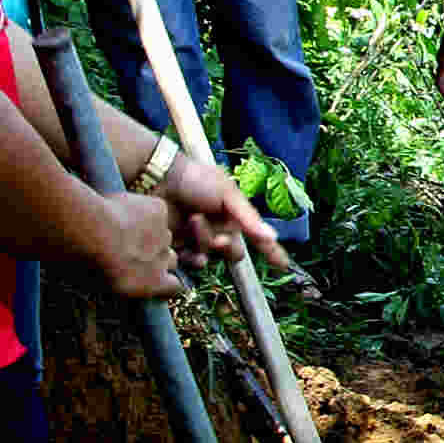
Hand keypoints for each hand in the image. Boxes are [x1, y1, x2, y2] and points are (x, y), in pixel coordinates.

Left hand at [84, 189, 185, 300]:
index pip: (174, 286)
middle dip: (157, 255)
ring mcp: (164, 234)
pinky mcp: (159, 210)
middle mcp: (164, 261)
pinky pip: (154, 210)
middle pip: (170, 258)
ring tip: (122, 227)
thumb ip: (119, 282)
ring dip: (149, 232)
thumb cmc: (87, 263)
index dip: (163, 279)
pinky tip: (121, 209)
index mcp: (154, 284)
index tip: (148, 275)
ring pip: (162, 233)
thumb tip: (111, 276)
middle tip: (133, 248)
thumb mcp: (101, 286)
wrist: (91, 233)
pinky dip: (142, 210)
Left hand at [158, 148, 284, 271]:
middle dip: (227, 246)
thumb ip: (249, 218)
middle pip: (233, 252)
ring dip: (204, 242)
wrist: (160, 177)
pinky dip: (188, 255)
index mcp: (234, 215)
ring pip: (210, 256)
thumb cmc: (196, 179)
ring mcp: (197, 238)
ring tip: (192, 221)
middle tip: (218, 237)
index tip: (284, 265)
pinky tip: (182, 241)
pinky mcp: (177, 245)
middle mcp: (218, 228)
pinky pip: (189, 261)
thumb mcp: (227, 193)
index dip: (271, 252)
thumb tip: (272, 237)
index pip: (257, 237)